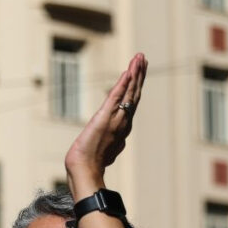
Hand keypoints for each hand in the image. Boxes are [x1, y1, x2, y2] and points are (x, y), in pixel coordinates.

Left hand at [65, 53, 146, 192]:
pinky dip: (123, 84)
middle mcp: (123, 122)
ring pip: (129, 92)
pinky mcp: (105, 117)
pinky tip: (128, 71)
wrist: (85, 170)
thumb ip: (114, 145)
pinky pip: (116, 97)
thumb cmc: (90, 164)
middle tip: (143, 58)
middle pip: (134, 94)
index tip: (139, 72)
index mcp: (122, 128)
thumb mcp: (105, 151)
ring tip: (139, 58)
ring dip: (135, 74)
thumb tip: (120, 145)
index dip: (136, 86)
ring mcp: (116, 119)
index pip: (132, 102)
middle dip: (139, 75)